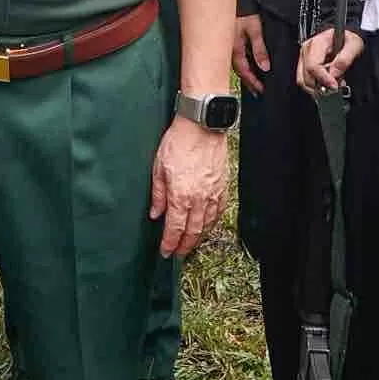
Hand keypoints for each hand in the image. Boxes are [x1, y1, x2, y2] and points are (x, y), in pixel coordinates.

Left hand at [150, 115, 227, 256]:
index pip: (174, 229)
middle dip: (184, 246)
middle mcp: (199, 199)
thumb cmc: (178, 143)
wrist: (202, 126)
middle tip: (177, 253)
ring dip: (198, 237)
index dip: (169, 243)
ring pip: (207, 224)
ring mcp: (213, 194)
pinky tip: (207, 226)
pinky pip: (219, 211)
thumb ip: (158, 195)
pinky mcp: (223, 186)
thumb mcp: (158, 168)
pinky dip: (212, 223)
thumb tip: (155, 214)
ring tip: (190, 244)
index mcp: (180, 196)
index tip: (165, 252)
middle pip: (192, 232)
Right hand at [233, 13, 271, 93]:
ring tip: (252, 83)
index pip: (245, 71)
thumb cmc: (241, 12)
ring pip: (236, 66)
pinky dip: (242, 66)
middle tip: (257, 92)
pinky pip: (235, 58)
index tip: (261, 90)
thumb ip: (259, 49)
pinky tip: (246, 66)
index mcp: (235, 50)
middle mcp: (229, 51)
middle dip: (248, 83)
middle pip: (239, 72)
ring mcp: (227, 47)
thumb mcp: (254, 30)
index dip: (253, 82)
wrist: (230, 0)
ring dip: (245, 75)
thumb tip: (265, 67)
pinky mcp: (228, 42)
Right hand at [296, 28, 362, 94]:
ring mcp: (304, 58)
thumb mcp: (354, 45)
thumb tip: (334, 73)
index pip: (313, 66)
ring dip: (318, 89)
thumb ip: (344, 59)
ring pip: (303, 81)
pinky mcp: (304, 65)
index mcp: (317, 43)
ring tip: (333, 86)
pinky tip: (327, 85)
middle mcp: (307, 50)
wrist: (346, 37)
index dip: (323, 79)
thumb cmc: (348, 39)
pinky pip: (305, 81)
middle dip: (322, 86)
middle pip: (307, 76)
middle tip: (337, 87)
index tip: (334, 86)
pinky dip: (316, 87)